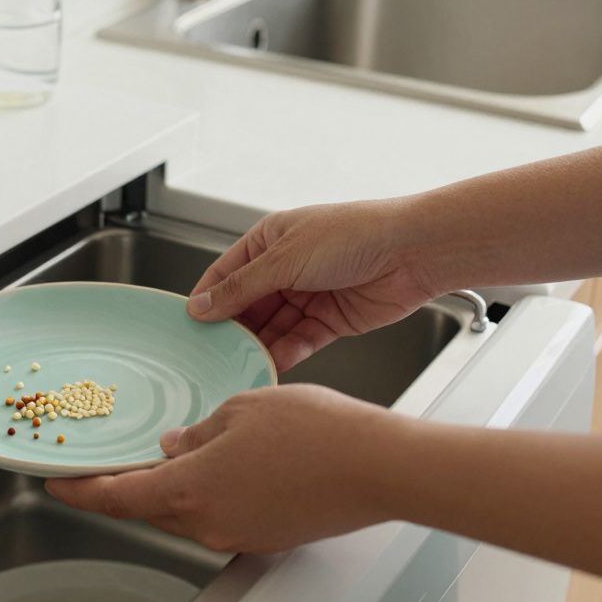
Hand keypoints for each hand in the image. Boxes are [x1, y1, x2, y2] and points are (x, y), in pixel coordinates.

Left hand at [45, 385, 403, 553]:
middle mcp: (206, 522)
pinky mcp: (265, 535)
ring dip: (172, 483)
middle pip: (147, 505)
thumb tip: (178, 443)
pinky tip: (226, 461)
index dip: (78, 490)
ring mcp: (237, 534)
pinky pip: (220, 513)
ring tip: (180, 448)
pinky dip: (209, 490)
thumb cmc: (318, 433)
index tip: (53, 482)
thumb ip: (197, 430)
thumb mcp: (241, 409)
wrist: (380, 468)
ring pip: (185, 509)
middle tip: (112, 459)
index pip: (114, 496)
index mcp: (189, 489)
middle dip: (127, 483)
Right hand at [188, 199, 438, 371]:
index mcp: (270, 240)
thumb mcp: (284, 259)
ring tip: (236, 364)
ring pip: (272, 327)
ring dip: (257, 345)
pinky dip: (284, 354)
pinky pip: (298, 342)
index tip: (189, 324)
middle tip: (210, 352)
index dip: (208, 298)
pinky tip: (270, 366)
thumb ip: (241, 288)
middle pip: (247, 305)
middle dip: (231, 328)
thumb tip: (202, 306)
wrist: (412, 252)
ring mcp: (308, 295)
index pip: (226, 273)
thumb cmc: (353, 236)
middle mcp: (287, 267)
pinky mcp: (330, 321)